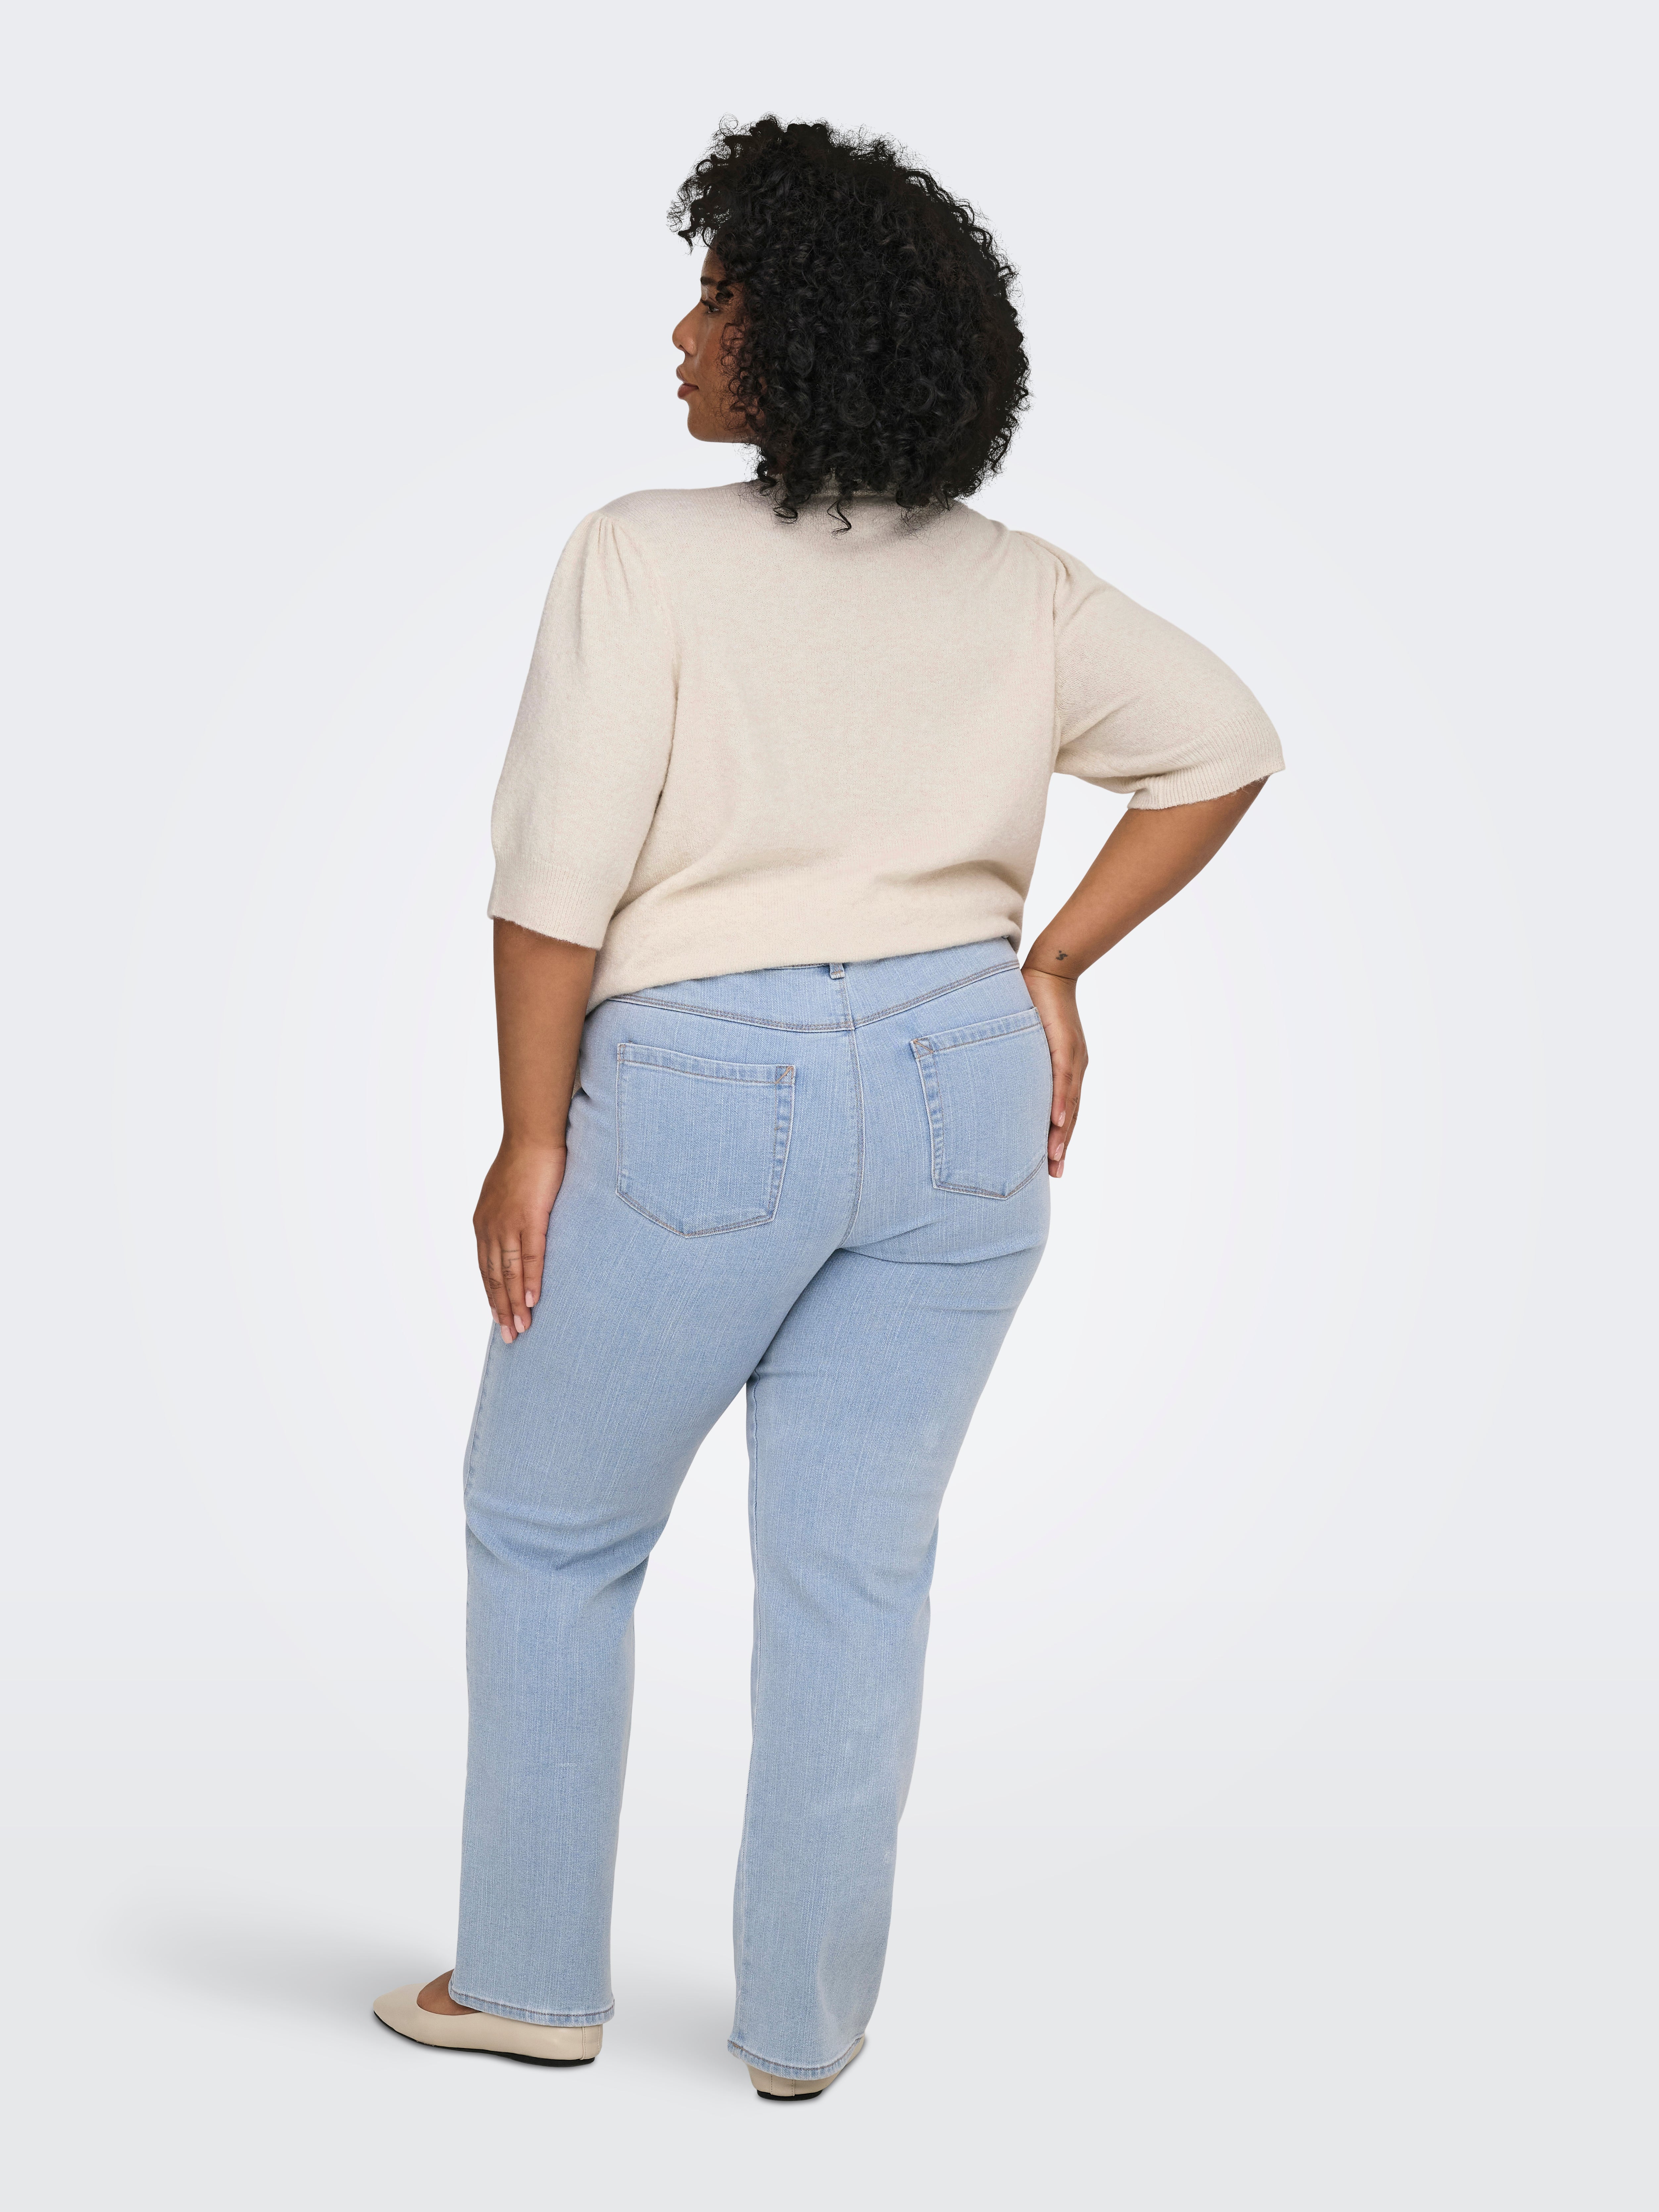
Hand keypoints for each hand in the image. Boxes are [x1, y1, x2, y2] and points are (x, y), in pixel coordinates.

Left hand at [473, 1139, 564, 1343]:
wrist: (532, 1136)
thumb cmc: (524, 1162)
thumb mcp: (508, 1194)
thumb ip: (509, 1217)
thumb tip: (517, 1232)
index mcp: (483, 1223)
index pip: (486, 1268)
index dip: (493, 1295)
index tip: (499, 1318)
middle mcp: (491, 1228)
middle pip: (494, 1277)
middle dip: (501, 1309)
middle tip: (509, 1337)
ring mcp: (509, 1224)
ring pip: (509, 1273)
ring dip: (514, 1304)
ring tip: (521, 1329)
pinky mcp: (530, 1218)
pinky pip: (530, 1257)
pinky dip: (530, 1281)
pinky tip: (533, 1301)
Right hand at [1022, 968, 1087, 1177]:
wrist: (1050, 969)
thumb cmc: (1035, 1003)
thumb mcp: (1027, 1040)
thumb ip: (1022, 1062)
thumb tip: (1002, 1080)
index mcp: (1066, 1069)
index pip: (1064, 1110)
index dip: (1058, 1137)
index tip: (1052, 1164)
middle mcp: (1074, 1068)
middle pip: (1070, 1114)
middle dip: (1061, 1144)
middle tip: (1054, 1173)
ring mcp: (1073, 1057)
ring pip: (1069, 1102)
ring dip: (1061, 1131)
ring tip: (1054, 1157)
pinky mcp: (1066, 1045)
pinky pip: (1063, 1079)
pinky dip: (1060, 1101)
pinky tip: (1057, 1121)